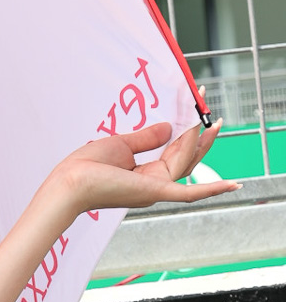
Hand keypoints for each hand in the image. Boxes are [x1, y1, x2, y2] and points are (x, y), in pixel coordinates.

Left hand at [52, 116, 234, 216]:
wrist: (68, 183)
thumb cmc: (86, 167)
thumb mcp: (120, 145)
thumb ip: (146, 138)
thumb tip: (167, 127)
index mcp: (147, 175)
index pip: (176, 152)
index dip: (188, 131)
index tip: (196, 110)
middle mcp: (155, 184)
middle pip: (188, 158)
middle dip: (201, 135)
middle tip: (214, 115)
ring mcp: (156, 189)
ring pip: (187, 161)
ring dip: (199, 139)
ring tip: (207, 117)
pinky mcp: (154, 191)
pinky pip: (189, 192)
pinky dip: (211, 189)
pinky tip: (234, 185)